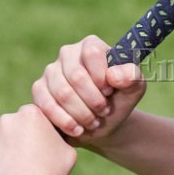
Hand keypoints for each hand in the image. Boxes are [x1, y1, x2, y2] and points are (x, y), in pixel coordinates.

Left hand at [0, 104, 76, 174]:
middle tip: (30, 163)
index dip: (39, 134)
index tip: (42, 149)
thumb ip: (58, 137)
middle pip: (14, 128)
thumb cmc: (52, 174)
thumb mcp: (68, 150)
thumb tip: (54, 137)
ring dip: (6, 155)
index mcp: (31, 114)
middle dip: (20, 142)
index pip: (33, 118)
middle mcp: (7, 120)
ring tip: (17, 174)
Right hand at [31, 35, 146, 144]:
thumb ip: (132, 77)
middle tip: (104, 111)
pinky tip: (78, 129)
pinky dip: (65, 121)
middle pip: (77, 75)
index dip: (102, 77)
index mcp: (92, 45)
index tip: (110, 92)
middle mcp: (68, 53)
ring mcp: (51, 71)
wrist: (101, 123)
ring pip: (63, 93)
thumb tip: (114, 75)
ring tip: (93, 121)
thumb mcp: (134, 89)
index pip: (92, 52)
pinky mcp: (39, 90)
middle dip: (94, 100)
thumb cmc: (118, 100)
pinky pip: (46, 105)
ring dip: (82, 113)